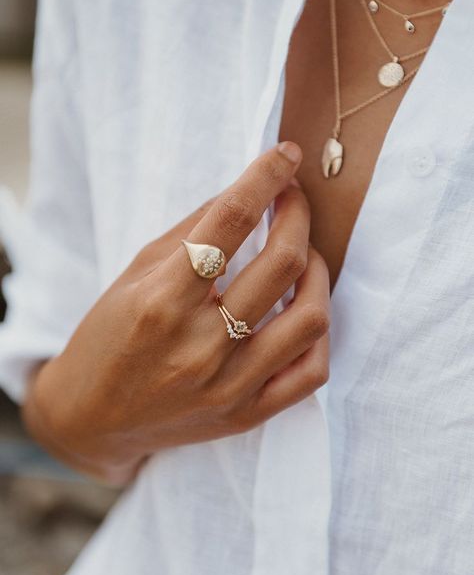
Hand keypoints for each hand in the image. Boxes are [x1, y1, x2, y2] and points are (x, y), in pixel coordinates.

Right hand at [23, 141, 329, 484]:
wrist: (92, 420)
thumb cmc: (108, 337)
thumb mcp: (134, 273)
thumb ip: (190, 232)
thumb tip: (244, 192)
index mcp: (160, 301)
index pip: (229, 221)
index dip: (264, 177)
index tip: (285, 154)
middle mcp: (199, 345)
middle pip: (281, 263)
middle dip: (298, 214)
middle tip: (293, 198)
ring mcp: (228, 386)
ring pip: (310, 316)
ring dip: (317, 271)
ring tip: (304, 255)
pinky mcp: (246, 414)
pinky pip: (311, 372)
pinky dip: (317, 332)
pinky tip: (302, 309)